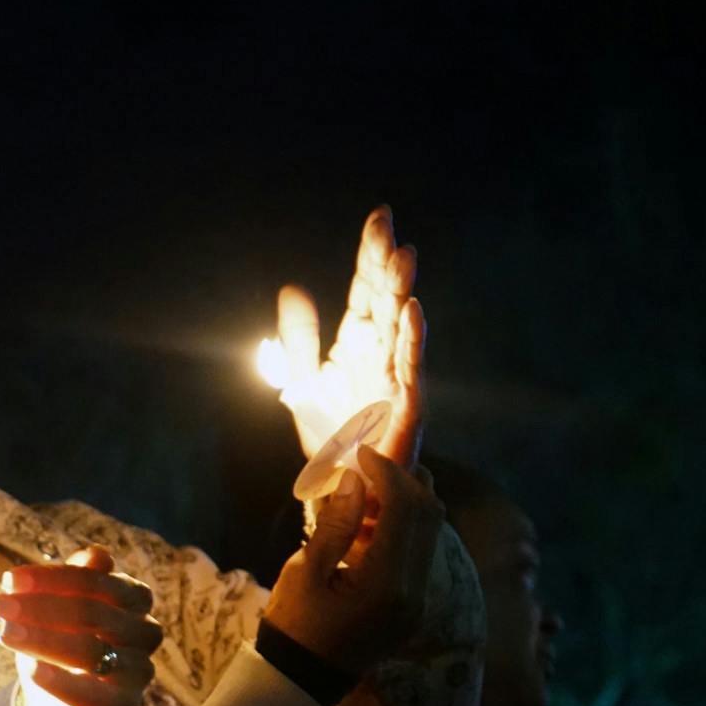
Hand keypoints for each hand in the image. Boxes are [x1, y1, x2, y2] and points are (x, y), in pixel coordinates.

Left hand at [0, 547, 162, 705]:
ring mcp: (137, 673)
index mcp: (135, 599)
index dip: (53, 579)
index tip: (9, 580)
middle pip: (94, 613)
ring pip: (92, 651)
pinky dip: (60, 682)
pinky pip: (93, 695)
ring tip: (4, 633)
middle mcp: (144, 633)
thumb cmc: (61, 650)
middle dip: (40, 607)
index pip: (97, 580)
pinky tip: (32, 670)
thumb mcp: (59, 610)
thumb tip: (96, 554)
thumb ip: (70, 582)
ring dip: (42, 639)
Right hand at [263, 447, 442, 678]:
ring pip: (432, 530)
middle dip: (403, 480)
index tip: (360, 453)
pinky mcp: (415, 603)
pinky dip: (406, 524)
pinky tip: (373, 519)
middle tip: (368, 466)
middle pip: (429, 515)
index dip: (386, 471)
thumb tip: (356, 479)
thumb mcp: (305, 572)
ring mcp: (420, 600)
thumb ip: (337, 524)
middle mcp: (415, 591)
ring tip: (368, 491)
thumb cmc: (294, 626)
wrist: (303, 680)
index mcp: (387, 585)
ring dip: (407, 500)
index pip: (404, 509)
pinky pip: (422, 550)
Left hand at [274, 205, 425, 465]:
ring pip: (401, 326)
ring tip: (403, 255)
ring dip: (402, 292)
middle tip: (387, 225)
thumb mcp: (301, 382)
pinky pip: (410, 367)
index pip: (366, 288)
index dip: (371, 254)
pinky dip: (412, 338)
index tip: (379, 215)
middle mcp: (380, 352)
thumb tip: (292, 289)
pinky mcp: (406, 406)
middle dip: (386, 262)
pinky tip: (413, 308)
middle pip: (385, 298)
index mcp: (357, 341)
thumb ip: (295, 340)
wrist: (342, 490)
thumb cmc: (332, 437)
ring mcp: (396, 376)